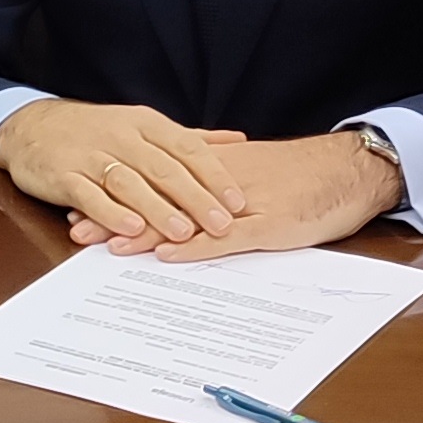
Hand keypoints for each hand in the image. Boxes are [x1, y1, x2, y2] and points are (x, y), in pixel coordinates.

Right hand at [0, 99, 247, 246]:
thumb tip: (238, 140)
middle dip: (195, 197)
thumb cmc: (93, 130)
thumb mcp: (141, 125)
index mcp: (143, 124)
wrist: (29, 126)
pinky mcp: (64, 175)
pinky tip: (131, 229)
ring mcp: (90, 155)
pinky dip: (111, 212)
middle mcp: (120, 136)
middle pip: (163, 167)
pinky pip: (90, 194)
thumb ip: (188, 137)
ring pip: (130, 182)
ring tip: (183, 232)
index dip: (214, 174)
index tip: (239, 201)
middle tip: (222, 225)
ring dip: (158, 208)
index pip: (186, 147)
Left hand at [69, 133, 405, 259]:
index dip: (117, 192)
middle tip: (77, 227)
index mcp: (211, 166)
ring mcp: (242, 204)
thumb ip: (209, 182)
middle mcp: (218, 181)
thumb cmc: (297, 174)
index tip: (80, 201)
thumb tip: (171, 197)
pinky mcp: (269, 225)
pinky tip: (169, 256)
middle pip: (158, 197)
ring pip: (184, 217)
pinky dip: (196, 248)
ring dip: (144, 232)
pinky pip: (226, 238)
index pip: (153, 180)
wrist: (345, 168)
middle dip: (115, 213)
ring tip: (107, 246)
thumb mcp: (247, 173)